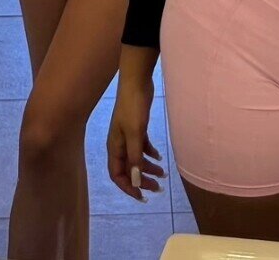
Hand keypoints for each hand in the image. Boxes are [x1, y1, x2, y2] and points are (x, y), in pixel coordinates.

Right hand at [107, 75, 164, 202]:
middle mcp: (119, 143)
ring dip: (148, 168)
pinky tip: (160, 156)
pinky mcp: (137, 127)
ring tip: (164, 174)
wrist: (136, 82)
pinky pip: (142, 146)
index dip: (128, 187)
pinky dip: (150, 154)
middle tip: (158, 188)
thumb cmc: (133, 107)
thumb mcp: (135, 134)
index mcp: (114, 146)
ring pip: (136, 159)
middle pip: (128, 169)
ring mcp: (127, 135)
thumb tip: (135, 181)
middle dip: (141, 180)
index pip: (117, 174)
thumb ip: (135, 158)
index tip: (143, 196)